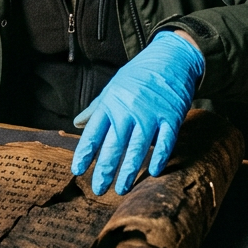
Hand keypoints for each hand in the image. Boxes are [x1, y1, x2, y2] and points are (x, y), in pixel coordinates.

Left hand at [70, 31, 203, 194]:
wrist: (169, 58)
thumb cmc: (137, 76)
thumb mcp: (112, 88)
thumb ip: (96, 108)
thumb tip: (78, 124)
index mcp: (111, 103)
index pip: (93, 132)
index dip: (84, 152)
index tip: (76, 170)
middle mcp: (128, 110)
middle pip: (113, 144)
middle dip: (104, 169)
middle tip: (97, 189)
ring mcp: (150, 114)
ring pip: (137, 147)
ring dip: (128, 170)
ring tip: (121, 189)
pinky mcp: (171, 116)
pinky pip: (165, 141)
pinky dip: (160, 157)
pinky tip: (154, 172)